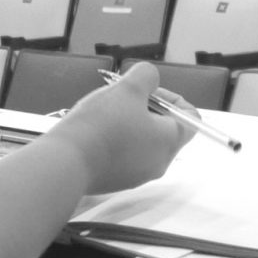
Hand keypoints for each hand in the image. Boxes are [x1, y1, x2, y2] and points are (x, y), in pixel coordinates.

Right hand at [46, 61, 193, 196]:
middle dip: (146, 108)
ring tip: (105, 114)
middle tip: (123, 98)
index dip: (173, 98)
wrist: (66, 162)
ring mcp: (137, 175)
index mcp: (170, 142)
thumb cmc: (100, 126)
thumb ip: (146, 76)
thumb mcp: (128, 88)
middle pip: (165, 129)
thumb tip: (149, 79)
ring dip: (129, 124)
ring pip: (142, 142)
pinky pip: (124, 156)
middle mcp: (159, 163)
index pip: (191, 118)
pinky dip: (115, 141)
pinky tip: (95, 132)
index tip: (149, 92)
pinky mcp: (116, 181)